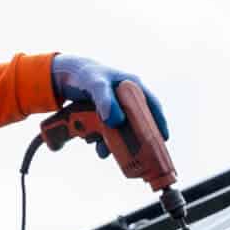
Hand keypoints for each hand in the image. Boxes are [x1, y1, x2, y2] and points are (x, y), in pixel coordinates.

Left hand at [50, 54, 171, 149]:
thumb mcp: (95, 85)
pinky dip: (104, 141)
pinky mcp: (105, 116)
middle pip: (138, 122)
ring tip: (103, 151)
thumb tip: (116, 121)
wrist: (66, 77)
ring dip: (115, 143)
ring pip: (121, 131)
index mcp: (132, 86)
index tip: (163, 139)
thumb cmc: (85, 75)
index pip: (152, 105)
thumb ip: (105, 100)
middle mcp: (127, 98)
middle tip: (136, 154)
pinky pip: (109, 132)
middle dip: (134, 139)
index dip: (159, 122)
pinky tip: (97, 147)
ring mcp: (116, 108)